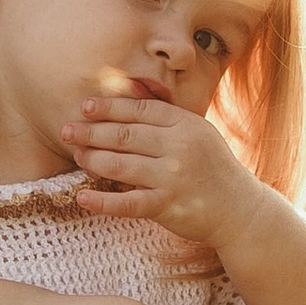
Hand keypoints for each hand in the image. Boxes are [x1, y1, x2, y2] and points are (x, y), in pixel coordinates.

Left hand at [62, 92, 256, 254]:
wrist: (239, 209)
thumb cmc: (210, 168)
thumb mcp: (197, 133)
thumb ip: (166, 119)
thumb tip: (126, 95)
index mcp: (185, 124)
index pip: (139, 110)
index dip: (109, 107)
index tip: (85, 107)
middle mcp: (179, 147)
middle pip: (124, 135)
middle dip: (91, 131)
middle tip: (66, 130)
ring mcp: (173, 177)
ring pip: (120, 165)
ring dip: (92, 159)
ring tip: (77, 156)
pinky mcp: (167, 206)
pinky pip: (127, 203)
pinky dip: (102, 201)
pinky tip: (83, 197)